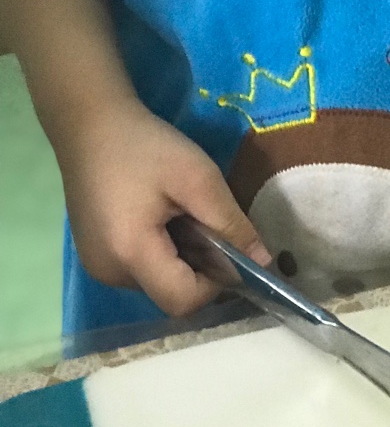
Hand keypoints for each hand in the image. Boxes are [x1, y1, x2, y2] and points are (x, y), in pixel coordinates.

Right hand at [57, 96, 270, 315]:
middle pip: (172, 293)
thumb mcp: (197, 177)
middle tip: (202, 218)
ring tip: (179, 210)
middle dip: (201, 265)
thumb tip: (263, 262)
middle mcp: (110, 273)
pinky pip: (141, 268)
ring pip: (158, 281)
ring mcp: (99, 267)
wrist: (90, 125)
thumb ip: (231, 222)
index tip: (227, 244)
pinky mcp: (96, 255)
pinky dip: (161, 250)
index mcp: (130, 255)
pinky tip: (160, 213)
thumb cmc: (146, 146)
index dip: (216, 282)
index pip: (183, 301)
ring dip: (182, 256)